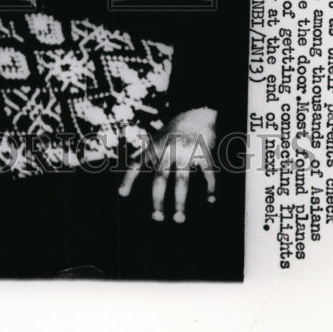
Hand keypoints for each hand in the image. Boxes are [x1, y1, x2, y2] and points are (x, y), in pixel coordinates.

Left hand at [118, 108, 217, 222]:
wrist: (197, 112)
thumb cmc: (174, 128)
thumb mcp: (157, 136)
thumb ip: (147, 149)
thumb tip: (132, 160)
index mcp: (154, 147)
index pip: (137, 163)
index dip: (129, 178)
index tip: (122, 194)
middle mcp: (168, 151)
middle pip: (160, 178)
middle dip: (158, 199)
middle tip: (157, 218)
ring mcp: (186, 152)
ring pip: (182, 181)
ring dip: (180, 202)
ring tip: (179, 219)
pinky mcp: (203, 153)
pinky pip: (207, 174)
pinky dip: (210, 188)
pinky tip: (210, 200)